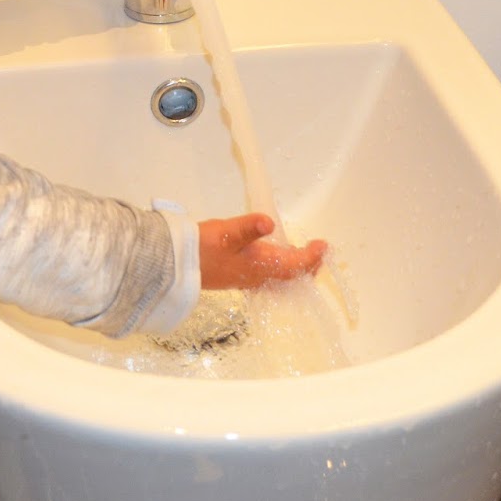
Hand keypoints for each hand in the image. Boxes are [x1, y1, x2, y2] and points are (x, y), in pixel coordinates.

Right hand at [198, 213, 327, 289]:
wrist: (176, 265)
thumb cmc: (202, 247)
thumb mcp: (226, 232)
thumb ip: (248, 227)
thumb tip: (267, 222)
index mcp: (261, 266)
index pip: (296, 265)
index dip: (313, 256)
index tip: (323, 244)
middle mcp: (259, 276)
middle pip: (293, 275)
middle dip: (309, 264)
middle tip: (319, 250)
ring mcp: (249, 278)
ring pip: (282, 276)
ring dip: (297, 266)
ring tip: (304, 252)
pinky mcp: (240, 276)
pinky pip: (271, 275)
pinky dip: (282, 266)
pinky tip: (277, 255)